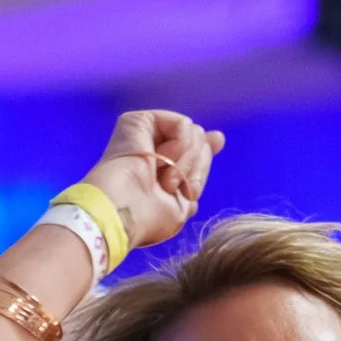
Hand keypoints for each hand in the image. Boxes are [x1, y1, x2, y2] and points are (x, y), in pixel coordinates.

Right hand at [89, 109, 222, 253]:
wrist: (122, 214)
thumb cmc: (148, 219)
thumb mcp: (183, 202)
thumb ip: (199, 170)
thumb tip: (218, 136)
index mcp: (161, 168)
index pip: (195, 151)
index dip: (205, 153)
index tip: (212, 150)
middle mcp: (153, 148)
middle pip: (199, 142)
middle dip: (197, 168)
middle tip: (176, 188)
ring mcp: (145, 134)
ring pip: (194, 133)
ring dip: (187, 163)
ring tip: (166, 182)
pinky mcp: (139, 121)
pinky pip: (183, 125)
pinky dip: (181, 147)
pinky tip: (164, 162)